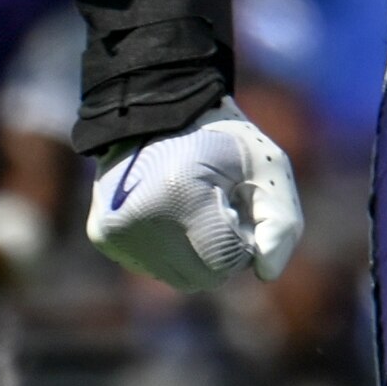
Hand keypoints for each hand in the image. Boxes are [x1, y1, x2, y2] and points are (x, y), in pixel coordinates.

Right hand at [86, 100, 302, 290]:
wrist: (158, 108)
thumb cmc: (221, 135)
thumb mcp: (267, 164)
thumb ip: (282, 221)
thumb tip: (267, 272)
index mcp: (179, 196)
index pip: (226, 261)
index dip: (243, 235)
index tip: (237, 200)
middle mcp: (137, 220)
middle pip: (202, 276)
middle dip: (222, 248)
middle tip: (219, 203)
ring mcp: (114, 232)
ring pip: (178, 277)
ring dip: (197, 251)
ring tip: (194, 205)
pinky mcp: (104, 237)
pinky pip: (154, 266)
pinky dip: (172, 247)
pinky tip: (170, 210)